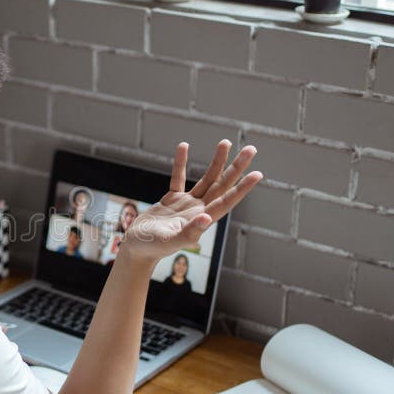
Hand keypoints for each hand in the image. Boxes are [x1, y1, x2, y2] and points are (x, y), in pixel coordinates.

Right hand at [122, 140, 261, 262]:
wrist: (136, 249)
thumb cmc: (151, 248)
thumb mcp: (169, 242)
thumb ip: (189, 233)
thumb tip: (207, 219)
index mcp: (201, 220)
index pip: (226, 201)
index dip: (242, 188)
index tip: (257, 174)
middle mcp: (199, 210)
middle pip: (222, 185)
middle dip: (236, 167)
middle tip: (251, 149)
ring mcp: (187, 204)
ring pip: (207, 179)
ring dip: (217, 162)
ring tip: (225, 143)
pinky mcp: (172, 199)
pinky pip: (179, 178)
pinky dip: (181, 163)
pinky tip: (184, 146)